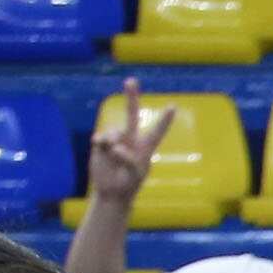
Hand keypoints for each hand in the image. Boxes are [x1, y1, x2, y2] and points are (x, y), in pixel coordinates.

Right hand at [92, 81, 178, 206]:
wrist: (111, 191)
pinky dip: (101, 141)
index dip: (163, 120)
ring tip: (113, 155)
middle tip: (130, 80)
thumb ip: (129, 160)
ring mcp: (115, 139)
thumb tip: (117, 146)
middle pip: (132, 114)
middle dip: (131, 97)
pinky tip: (99, 147)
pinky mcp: (101, 143)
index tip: (172, 106)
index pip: (157, 131)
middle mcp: (131, 139)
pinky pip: (100, 137)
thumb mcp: (134, 175)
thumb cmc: (129, 184)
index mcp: (145, 147)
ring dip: (112, 142)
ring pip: (113, 132)